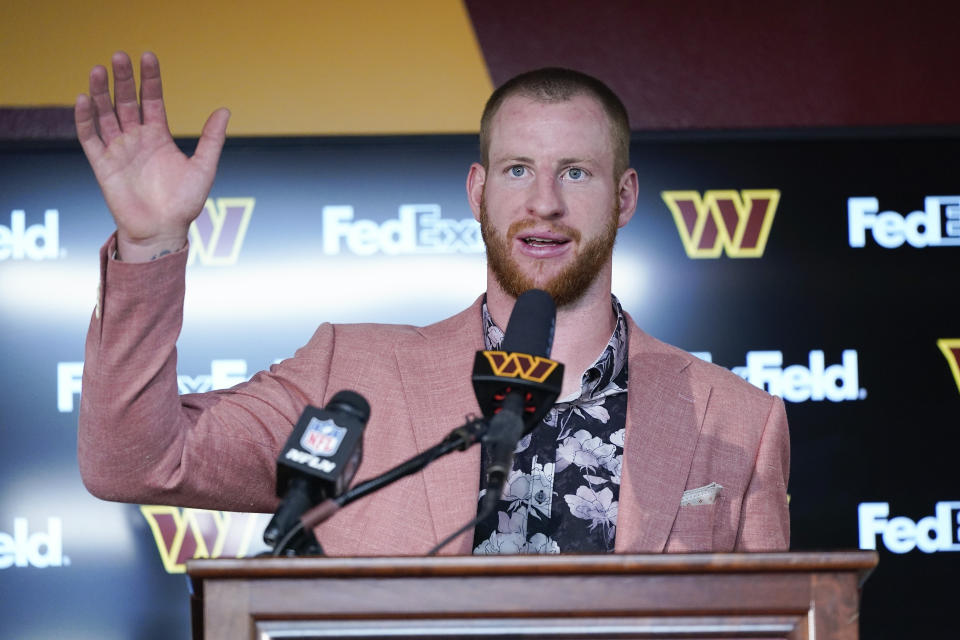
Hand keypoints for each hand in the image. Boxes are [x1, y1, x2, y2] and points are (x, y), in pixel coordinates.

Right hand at [75, 51, 229, 261]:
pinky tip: (84, 100)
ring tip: (98, 70)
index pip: (152, 99)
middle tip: (119, 56)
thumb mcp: (204, 168)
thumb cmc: (184, 204)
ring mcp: (118, 150)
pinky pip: (90, 138)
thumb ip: (212, 139)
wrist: (163, 232)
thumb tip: (225, 110)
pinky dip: (85, 119)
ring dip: (100, 92)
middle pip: (126, 101)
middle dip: (123, 79)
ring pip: (105, 114)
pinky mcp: (102, 165)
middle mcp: (136, 139)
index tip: (148, 56)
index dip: (150, 79)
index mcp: (158, 136)